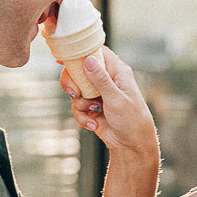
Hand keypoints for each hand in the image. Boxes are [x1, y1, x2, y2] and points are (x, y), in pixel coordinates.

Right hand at [61, 47, 157, 164]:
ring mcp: (98, 94)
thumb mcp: (116, 98)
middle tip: (76, 93)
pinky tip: (93, 124)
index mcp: (117, 71)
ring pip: (76, 90)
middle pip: (79, 70)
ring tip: (94, 111)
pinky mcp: (92, 107)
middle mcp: (107, 80)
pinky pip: (77, 107)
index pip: (97, 52)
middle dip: (74, 83)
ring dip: (80, 103)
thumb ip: (101, 79)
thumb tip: (88, 59)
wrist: (131, 145)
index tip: (63, 57)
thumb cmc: (132, 120)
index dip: (80, 52)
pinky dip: (82, 116)